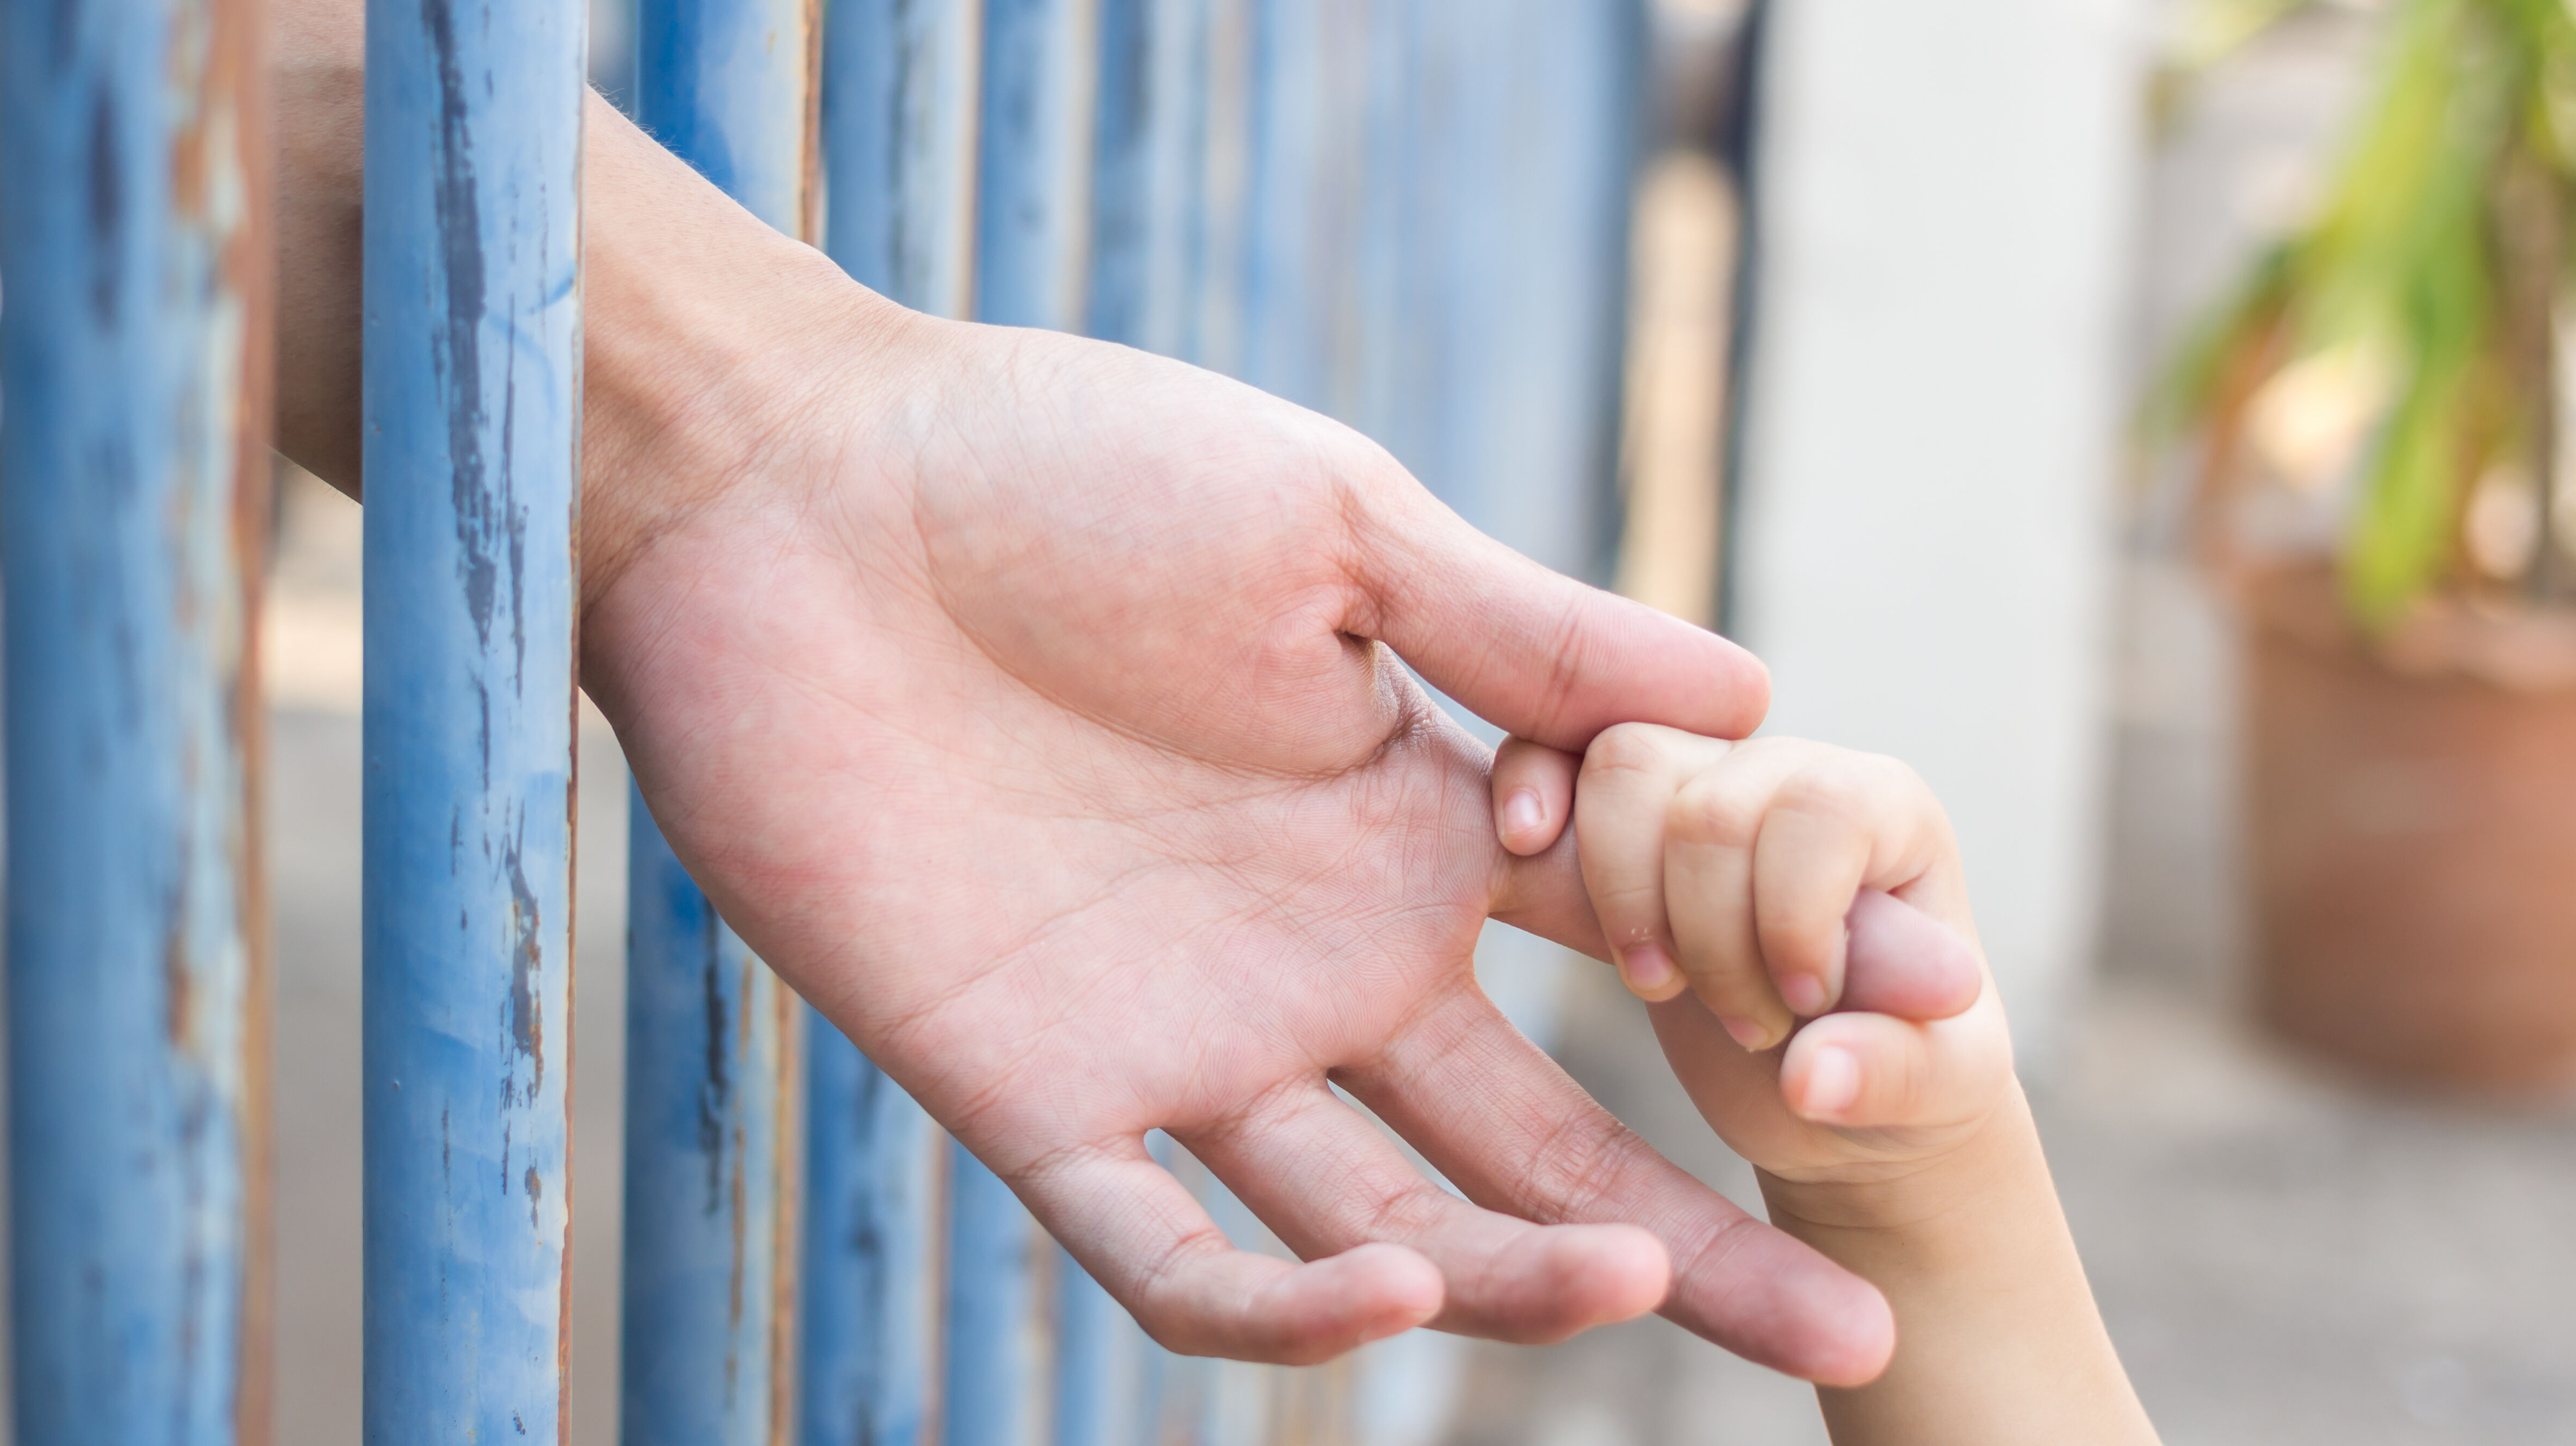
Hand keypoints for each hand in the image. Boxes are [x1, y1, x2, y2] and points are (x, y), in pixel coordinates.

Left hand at [575, 112, 1894, 1377]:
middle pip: (1534, 1148)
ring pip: (1383, 1222)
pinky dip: (1282, 1299)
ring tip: (1641, 1280)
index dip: (1765, 1030)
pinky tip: (1389, 1284)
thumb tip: (1764, 694)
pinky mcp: (1036, 1098)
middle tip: (1851, 1336)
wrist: (799, 495)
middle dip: (1692, 1244)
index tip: (1912, 1056)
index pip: (1626, 970)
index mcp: (1406, 831)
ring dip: (1513, 1277)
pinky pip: (1168, 1255)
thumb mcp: (1333, 524)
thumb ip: (1528, 634)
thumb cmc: (1064, 465)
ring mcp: (1184, 1043)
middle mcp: (1319, 962)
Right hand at [1491, 726, 2014, 1193]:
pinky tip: (1527, 849)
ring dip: (1624, 898)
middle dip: (1710, 938)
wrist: (1826, 1077)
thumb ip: (1891, 1073)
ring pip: (1622, 767)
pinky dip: (1529, 789)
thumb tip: (1815, 1080)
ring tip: (1663, 987)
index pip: (1818, 809)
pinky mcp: (1614, 819)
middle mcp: (1786, 772)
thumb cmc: (1900, 1067)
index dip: (1793, 914)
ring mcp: (1694, 783)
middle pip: (1708, 805)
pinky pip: (1548, 755)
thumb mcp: (1934, 1090)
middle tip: (1753, 1027)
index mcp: (1883, 809)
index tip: (1807, 1004)